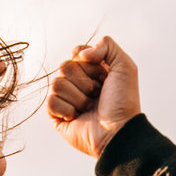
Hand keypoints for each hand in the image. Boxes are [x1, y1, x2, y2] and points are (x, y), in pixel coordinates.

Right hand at [46, 36, 141, 158]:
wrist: (118, 130)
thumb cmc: (123, 101)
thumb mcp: (125, 65)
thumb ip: (107, 45)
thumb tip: (79, 54)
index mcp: (92, 70)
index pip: (77, 53)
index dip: (89, 64)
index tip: (104, 76)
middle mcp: (78, 83)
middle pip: (64, 66)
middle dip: (84, 81)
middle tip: (98, 94)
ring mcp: (66, 98)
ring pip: (57, 83)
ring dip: (78, 97)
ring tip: (90, 108)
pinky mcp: (57, 115)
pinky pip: (51, 101)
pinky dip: (67, 109)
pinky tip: (78, 117)